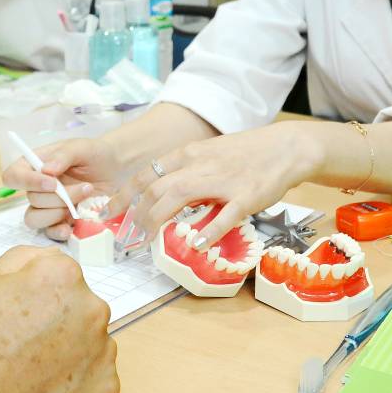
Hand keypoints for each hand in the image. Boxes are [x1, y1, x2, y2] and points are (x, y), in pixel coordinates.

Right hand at [0, 246, 118, 392]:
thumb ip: (26, 258)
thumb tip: (51, 258)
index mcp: (63, 276)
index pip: (64, 275)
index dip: (40, 296)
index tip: (24, 314)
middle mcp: (92, 308)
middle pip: (82, 307)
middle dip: (61, 321)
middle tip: (27, 344)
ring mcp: (103, 350)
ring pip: (92, 341)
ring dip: (72, 350)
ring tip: (35, 369)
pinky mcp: (107, 387)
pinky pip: (97, 376)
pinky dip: (78, 382)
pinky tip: (48, 389)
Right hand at [3, 137, 126, 240]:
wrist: (116, 169)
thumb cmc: (94, 154)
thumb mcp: (81, 147)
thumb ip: (63, 155)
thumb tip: (46, 170)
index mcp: (35, 165)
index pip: (13, 175)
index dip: (27, 182)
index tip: (52, 183)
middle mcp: (37, 187)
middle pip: (31, 199)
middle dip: (58, 197)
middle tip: (85, 187)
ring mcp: (48, 206)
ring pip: (35, 218)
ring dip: (58, 213)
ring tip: (81, 203)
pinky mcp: (60, 220)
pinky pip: (49, 232)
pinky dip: (57, 232)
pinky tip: (70, 228)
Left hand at [108, 123, 313, 248]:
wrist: (285, 148)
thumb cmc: (246, 154)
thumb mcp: (209, 155)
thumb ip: (186, 172)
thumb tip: (162, 196)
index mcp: (189, 154)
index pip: (147, 174)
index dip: (124, 194)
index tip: (107, 211)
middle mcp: (200, 165)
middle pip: (157, 187)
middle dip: (135, 213)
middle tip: (125, 235)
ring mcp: (222, 180)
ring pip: (180, 196)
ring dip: (158, 220)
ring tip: (146, 241)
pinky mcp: (245, 196)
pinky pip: (224, 214)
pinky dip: (209, 230)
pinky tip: (198, 244)